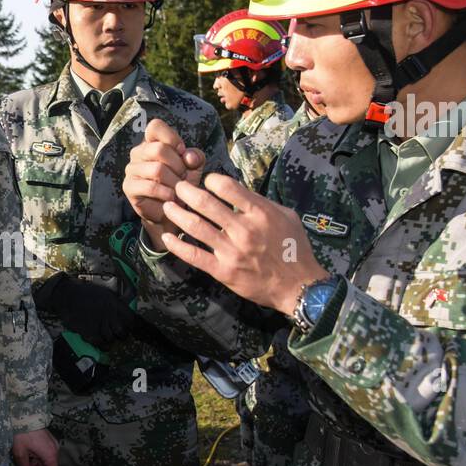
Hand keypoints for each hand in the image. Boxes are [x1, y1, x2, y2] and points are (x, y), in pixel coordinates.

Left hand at [12, 428, 59, 465]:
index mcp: (50, 456)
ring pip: (46, 463)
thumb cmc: (22, 434)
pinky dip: (37, 458)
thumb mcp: (20, 454)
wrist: (24, 414)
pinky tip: (27, 455)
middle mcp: (55, 451)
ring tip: (22, 463)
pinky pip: (45, 455)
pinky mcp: (50, 441)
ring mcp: (53, 445)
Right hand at [38, 275, 135, 344]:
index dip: (132, 326)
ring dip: (110, 339)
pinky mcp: (89, 332)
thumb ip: (116, 302)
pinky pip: (100, 343)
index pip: (131, 320)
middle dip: (122, 335)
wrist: (67, 295)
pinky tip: (101, 341)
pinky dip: (101, 344)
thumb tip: (126, 308)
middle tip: (119, 334)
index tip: (131, 328)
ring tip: (107, 336)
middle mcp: (109, 315)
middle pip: (122, 332)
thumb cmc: (85, 292)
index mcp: (115, 304)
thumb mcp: (105, 293)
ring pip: (111, 339)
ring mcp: (99, 324)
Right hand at [122, 118, 205, 243]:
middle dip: (178, 165)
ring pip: (156, 169)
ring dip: (174, 182)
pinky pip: (150, 187)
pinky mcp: (129, 187)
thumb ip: (196, 157)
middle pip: (158, 149)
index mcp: (152, 142)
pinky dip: (166, 194)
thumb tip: (188, 157)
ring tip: (179, 191)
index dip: (172, 138)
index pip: (155, 127)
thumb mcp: (194, 167)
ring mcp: (131, 169)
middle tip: (184, 177)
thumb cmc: (182, 185)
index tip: (182, 154)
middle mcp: (138, 152)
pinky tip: (171, 199)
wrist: (172, 212)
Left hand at [160, 172, 327, 314]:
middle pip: (206, 204)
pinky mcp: (223, 271)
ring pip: (196, 227)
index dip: (211, 180)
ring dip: (177, 214)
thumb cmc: (294, 249)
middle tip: (178, 187)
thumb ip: (263, 203)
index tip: (206, 180)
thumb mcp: (286, 217)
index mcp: (260, 213)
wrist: (298, 285)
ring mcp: (231, 251)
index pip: (228, 188)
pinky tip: (167, 237)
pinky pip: (194, 256)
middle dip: (187, 192)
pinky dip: (177, 245)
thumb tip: (240, 191)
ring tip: (168, 206)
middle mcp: (243, 230)